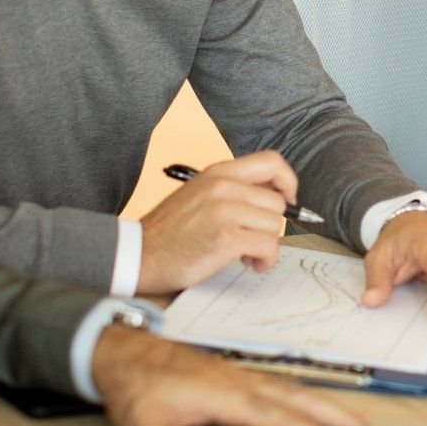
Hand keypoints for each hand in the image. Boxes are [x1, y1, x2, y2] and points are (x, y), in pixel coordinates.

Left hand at [90, 325, 381, 425]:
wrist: (122, 348)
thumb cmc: (134, 383)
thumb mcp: (139, 423)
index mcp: (225, 395)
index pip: (279, 420)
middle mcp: (245, 384)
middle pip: (306, 404)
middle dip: (344, 425)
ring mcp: (247, 380)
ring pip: (303, 397)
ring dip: (337, 416)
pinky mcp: (243, 380)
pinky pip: (290, 396)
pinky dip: (316, 410)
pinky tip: (326, 425)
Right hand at [136, 151, 296, 292]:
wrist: (139, 253)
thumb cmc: (169, 230)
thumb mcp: (199, 193)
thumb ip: (232, 190)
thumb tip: (273, 199)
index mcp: (218, 172)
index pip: (272, 161)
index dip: (287, 181)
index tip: (288, 200)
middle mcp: (223, 186)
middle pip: (277, 202)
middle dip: (270, 224)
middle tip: (254, 238)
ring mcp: (224, 211)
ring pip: (275, 226)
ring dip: (266, 245)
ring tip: (246, 253)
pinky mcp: (226, 238)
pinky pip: (269, 246)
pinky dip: (265, 260)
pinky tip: (250, 264)